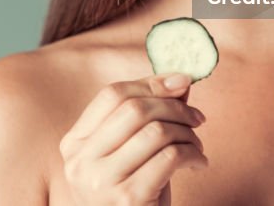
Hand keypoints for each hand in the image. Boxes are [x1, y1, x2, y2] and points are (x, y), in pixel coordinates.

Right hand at [59, 73, 207, 204]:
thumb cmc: (130, 196)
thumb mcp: (130, 154)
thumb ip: (146, 118)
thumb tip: (180, 79)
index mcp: (74, 143)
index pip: (111, 95)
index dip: (150, 83)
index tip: (181, 82)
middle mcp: (81, 161)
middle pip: (135, 109)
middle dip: (174, 106)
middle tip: (197, 117)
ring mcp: (102, 181)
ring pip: (155, 132)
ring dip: (187, 133)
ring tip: (197, 145)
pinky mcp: (128, 199)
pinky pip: (170, 158)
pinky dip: (192, 154)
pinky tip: (198, 163)